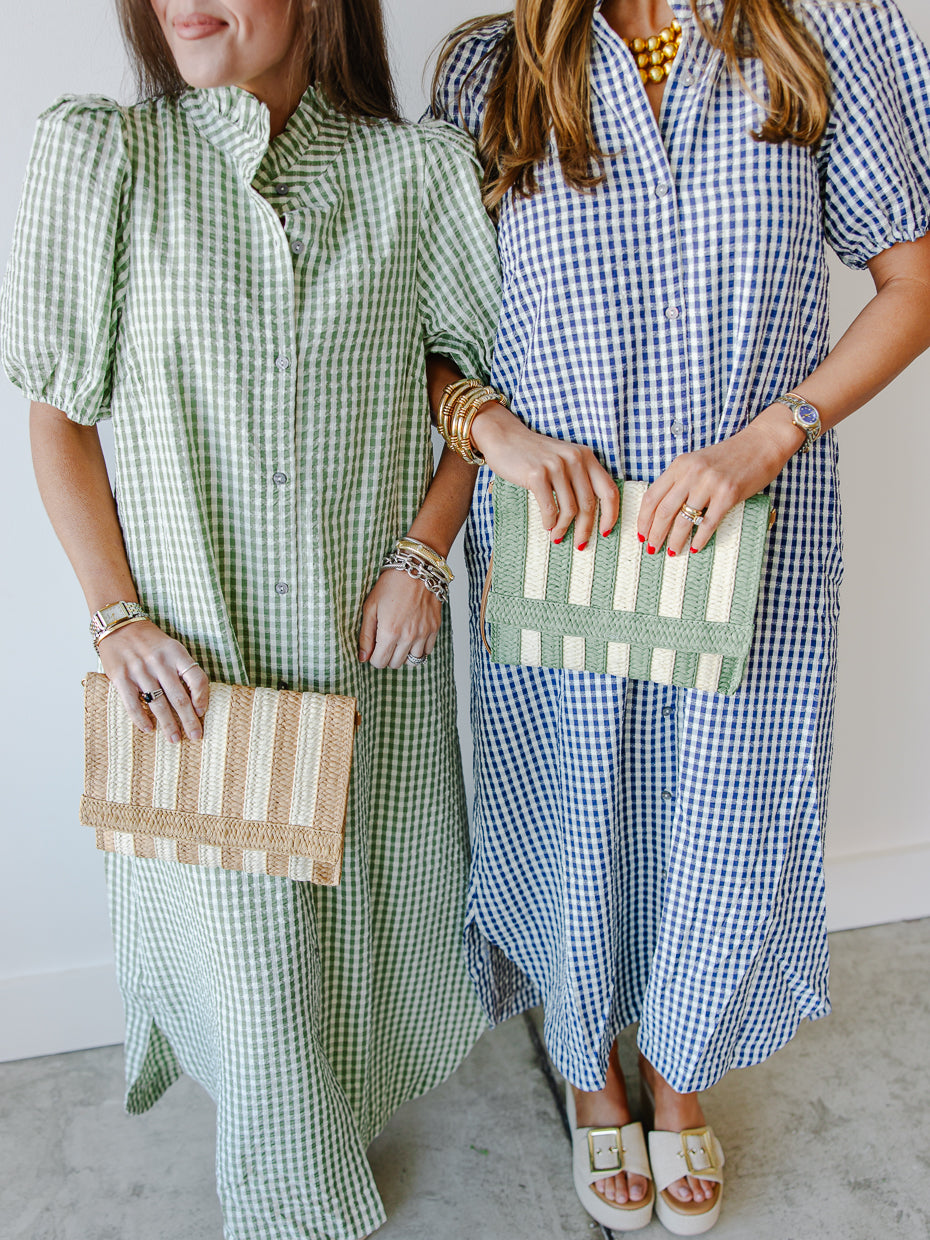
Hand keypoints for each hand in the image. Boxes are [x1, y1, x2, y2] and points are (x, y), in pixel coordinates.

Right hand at [97, 620, 209, 741]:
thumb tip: (194, 698)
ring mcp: (139, 670)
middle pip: (179, 697)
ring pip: (158, 704)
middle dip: (189, 720)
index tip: (202, 712)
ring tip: (174, 738)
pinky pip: (133, 703)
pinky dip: (141, 718)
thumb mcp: (171, 647)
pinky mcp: (121, 677)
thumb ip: (181, 668)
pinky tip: (148, 729)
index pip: (197, 678)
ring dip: (168, 724)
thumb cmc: (149, 641)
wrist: (119, 625)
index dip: (202, 697)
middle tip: (196, 736)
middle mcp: (159, 662)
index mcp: (176, 653)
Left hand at [358, 570, 441, 669]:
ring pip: (412, 661)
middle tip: (385, 643)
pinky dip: (418, 649)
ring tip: (399, 641)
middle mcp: (408, 636)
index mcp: (389, 632)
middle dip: (387, 657)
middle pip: (395, 664)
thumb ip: (365, 635)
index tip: (374, 649)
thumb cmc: (391, 585)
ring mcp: (423, 633)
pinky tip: (412, 638)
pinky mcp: (434, 628)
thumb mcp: (370, 607)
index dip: (374, 658)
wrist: (417, 569)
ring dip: (404, 654)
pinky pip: (427, 651)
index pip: (380, 662)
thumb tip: (363, 657)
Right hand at [471, 402, 619, 548]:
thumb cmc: (534, 454)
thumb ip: (579, 478)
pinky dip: (549, 522)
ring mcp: (556, 466)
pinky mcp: (537, 475)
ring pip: (570, 509)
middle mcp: (575, 459)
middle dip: (585, 529)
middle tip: (580, 543)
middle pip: (589, 504)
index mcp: (586, 456)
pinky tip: (547, 525)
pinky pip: (550, 508)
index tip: (605, 532)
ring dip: (564, 528)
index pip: (609, 490)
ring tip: (558, 536)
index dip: (611, 515)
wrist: (505, 437)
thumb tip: (591, 515)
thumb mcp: (564, 459)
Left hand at [638, 412, 800, 555]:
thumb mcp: (697, 462)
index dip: (643, 519)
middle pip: (664, 511)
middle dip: (655, 534)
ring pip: (684, 520)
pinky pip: (708, 523)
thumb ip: (680, 480)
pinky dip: (700, 539)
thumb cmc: (729, 456)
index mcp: (680, 465)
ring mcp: (710, 484)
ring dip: (675, 540)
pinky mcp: (728, 494)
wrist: (761, 444)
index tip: (641, 534)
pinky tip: (695, 548)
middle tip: (653, 548)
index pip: (652, 496)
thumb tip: (662, 511)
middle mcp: (692, 473)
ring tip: (673, 552)